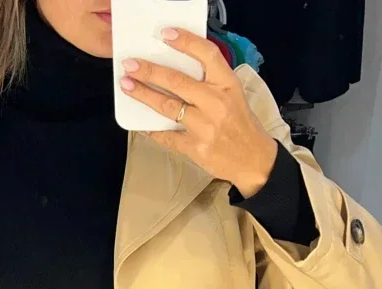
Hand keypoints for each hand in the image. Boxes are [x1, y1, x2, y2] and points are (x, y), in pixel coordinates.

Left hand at [120, 28, 277, 197]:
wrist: (253, 160)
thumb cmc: (241, 125)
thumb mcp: (233, 95)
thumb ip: (210, 83)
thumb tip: (176, 71)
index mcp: (227, 85)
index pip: (207, 55)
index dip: (185, 42)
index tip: (166, 35)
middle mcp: (216, 103)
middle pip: (178, 81)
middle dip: (150, 71)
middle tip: (130, 65)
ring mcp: (205, 127)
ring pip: (168, 106)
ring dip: (144, 95)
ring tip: (128, 86)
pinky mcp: (195, 147)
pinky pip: (167, 136)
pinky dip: (152, 129)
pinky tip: (140, 123)